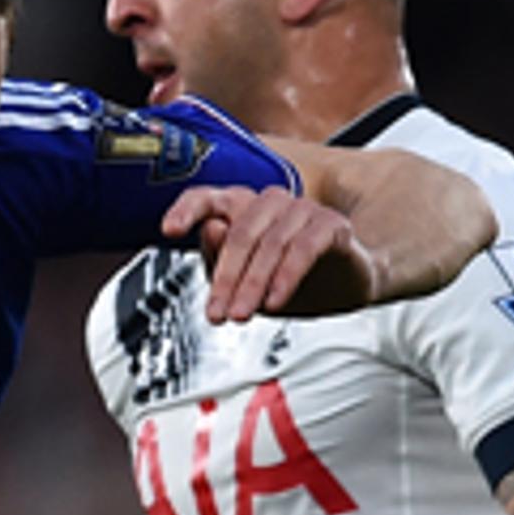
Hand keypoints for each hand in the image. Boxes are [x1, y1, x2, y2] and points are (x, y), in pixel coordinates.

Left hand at [162, 184, 380, 321]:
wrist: (344, 289)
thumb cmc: (288, 281)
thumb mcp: (242, 282)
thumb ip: (219, 259)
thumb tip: (210, 229)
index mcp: (241, 209)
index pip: (208, 198)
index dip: (187, 209)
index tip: (169, 231)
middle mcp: (270, 202)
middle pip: (240, 232)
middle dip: (225, 278)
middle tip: (217, 314)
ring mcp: (302, 209)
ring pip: (271, 241)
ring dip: (253, 283)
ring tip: (243, 315)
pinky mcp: (332, 223)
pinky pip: (304, 247)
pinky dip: (286, 276)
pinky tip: (275, 301)